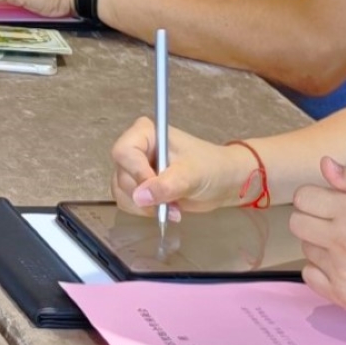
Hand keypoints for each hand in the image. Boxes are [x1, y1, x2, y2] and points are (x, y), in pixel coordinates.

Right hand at [111, 119, 249, 222]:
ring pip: (121, 191)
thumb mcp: (191, 175)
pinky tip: (167, 210)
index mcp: (146, 133)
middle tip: (169, 204)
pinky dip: (144, 211)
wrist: (224, 182)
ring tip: (172, 209)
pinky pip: (127, 201)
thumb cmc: (211, 168)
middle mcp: (136, 148)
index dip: (137, 173)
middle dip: (144, 195)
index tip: (156, 189)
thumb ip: (165, 185)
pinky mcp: (139, 186)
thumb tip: (139, 197)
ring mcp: (136, 168)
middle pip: (122, 174)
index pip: (124, 152)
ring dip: (144, 206)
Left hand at [292, 159, 345, 316]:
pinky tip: (342, 268)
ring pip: (305, 249)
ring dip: (320, 247)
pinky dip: (320, 272)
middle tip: (333, 227)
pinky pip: (308, 275)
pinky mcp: (341, 295)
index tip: (327, 206)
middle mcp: (344, 241)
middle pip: (296, 223)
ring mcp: (341, 271)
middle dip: (311, 220)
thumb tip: (324, 163)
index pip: (303, 197)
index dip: (313, 199)